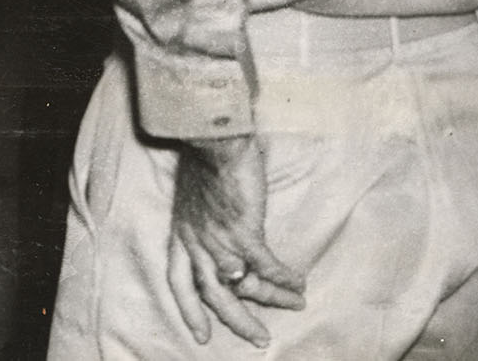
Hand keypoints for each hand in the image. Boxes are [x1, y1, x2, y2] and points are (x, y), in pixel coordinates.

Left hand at [167, 134, 305, 347]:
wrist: (213, 139)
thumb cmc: (205, 156)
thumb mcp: (193, 193)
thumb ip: (203, 215)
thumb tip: (220, 221)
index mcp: (181, 234)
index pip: (179, 281)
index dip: (189, 310)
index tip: (200, 333)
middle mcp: (196, 244)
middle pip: (214, 295)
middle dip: (238, 320)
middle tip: (259, 338)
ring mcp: (219, 241)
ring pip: (244, 286)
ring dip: (272, 298)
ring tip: (295, 305)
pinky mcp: (243, 234)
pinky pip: (266, 267)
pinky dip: (283, 277)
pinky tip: (298, 282)